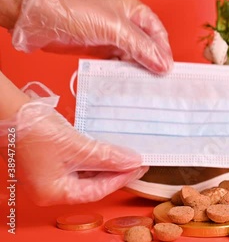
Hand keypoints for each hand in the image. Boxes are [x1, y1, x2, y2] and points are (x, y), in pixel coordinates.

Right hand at [0, 86, 147, 205]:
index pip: (97, 191)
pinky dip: (94, 156)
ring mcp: (48, 174)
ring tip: (126, 153)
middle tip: (137, 160)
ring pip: (86, 172)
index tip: (139, 167)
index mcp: (53, 193)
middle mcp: (50, 188)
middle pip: (92, 184)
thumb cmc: (33, 130)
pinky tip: (108, 148)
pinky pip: (77, 162)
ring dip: (106, 163)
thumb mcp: (77, 146)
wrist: (8, 110)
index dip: (121, 179)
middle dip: (115, 171)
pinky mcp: (49, 160)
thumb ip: (106, 156)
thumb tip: (131, 161)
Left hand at [11, 0, 172, 73]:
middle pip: (147, 46)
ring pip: (133, 57)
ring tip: (144, 84)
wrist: (40, 19)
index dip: (164, 51)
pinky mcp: (99, 49)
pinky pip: (118, 64)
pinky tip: (126, 82)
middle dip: (153, 62)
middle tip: (158, 80)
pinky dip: (123, 73)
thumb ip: (141, 47)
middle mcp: (124, 23)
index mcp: (133, 10)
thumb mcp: (116, 29)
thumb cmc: (75, 12)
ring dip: (138, 70)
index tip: (167, 69)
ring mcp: (112, 37)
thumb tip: (162, 64)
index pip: (157, 33)